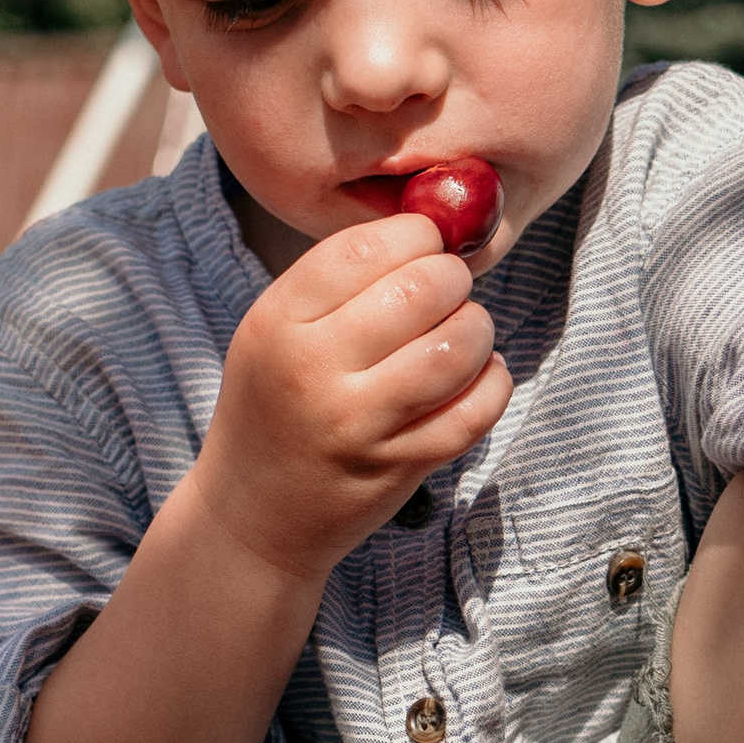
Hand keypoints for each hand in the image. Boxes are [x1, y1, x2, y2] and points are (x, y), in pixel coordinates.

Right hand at [192, 212, 510, 584]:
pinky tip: (477, 375)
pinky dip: (491, 381)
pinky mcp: (399, 465)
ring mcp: (359, 423)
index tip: (425, 244)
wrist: (252, 515)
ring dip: (477, 329)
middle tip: (449, 290)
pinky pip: (475, 409)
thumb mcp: (273, 332)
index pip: (364, 248)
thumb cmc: (274, 406)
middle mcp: (313, 370)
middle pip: (422, 289)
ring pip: (457, 346)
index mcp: (277, 323)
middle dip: (453, 279)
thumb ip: (337, 283)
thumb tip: (432, 228)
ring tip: (463, 333)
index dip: (414, 234)